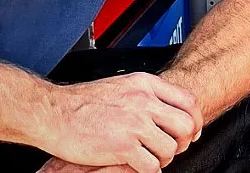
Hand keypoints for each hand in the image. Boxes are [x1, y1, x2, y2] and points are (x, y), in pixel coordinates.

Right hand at [40, 72, 202, 172]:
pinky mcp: (122, 146)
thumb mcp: (122, 85)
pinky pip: (151, 166)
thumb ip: (147, 94)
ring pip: (170, 148)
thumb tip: (168, 108)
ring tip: (151, 158)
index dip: (195, 120)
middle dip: (183, 142)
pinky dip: (149, 170)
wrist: (55, 113)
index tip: (192, 132)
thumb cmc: (84, 102)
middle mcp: (144, 102)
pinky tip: (139, 166)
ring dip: (164, 158)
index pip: (188, 101)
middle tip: (172, 148)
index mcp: (145, 84)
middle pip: (186, 126)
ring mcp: (134, 124)